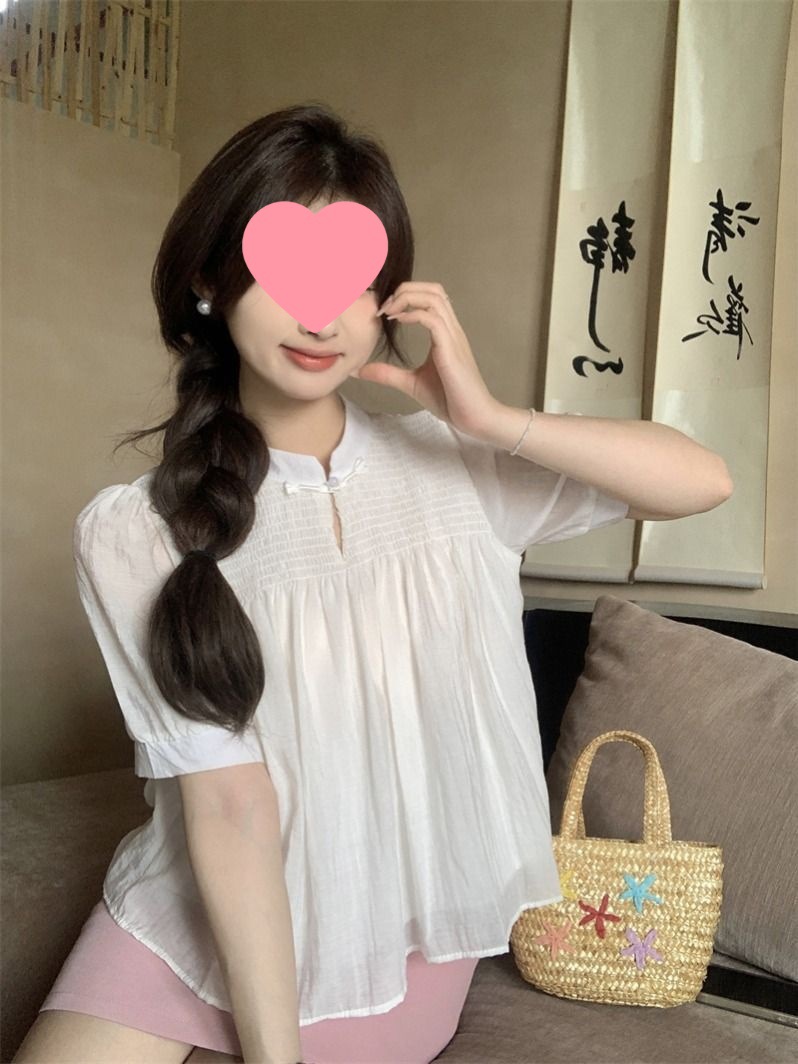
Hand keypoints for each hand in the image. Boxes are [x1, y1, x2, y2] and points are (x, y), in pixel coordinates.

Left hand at [355, 281, 497, 437]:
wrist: (474, 417)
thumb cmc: (450, 400)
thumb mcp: (411, 383)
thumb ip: (388, 374)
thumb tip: (360, 371)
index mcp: (445, 334)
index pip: (430, 297)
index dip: (406, 296)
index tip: (384, 312)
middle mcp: (451, 330)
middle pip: (434, 289)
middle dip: (406, 290)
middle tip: (384, 308)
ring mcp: (453, 338)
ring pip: (434, 298)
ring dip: (407, 298)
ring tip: (388, 312)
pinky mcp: (451, 349)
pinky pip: (433, 320)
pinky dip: (413, 314)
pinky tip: (398, 322)